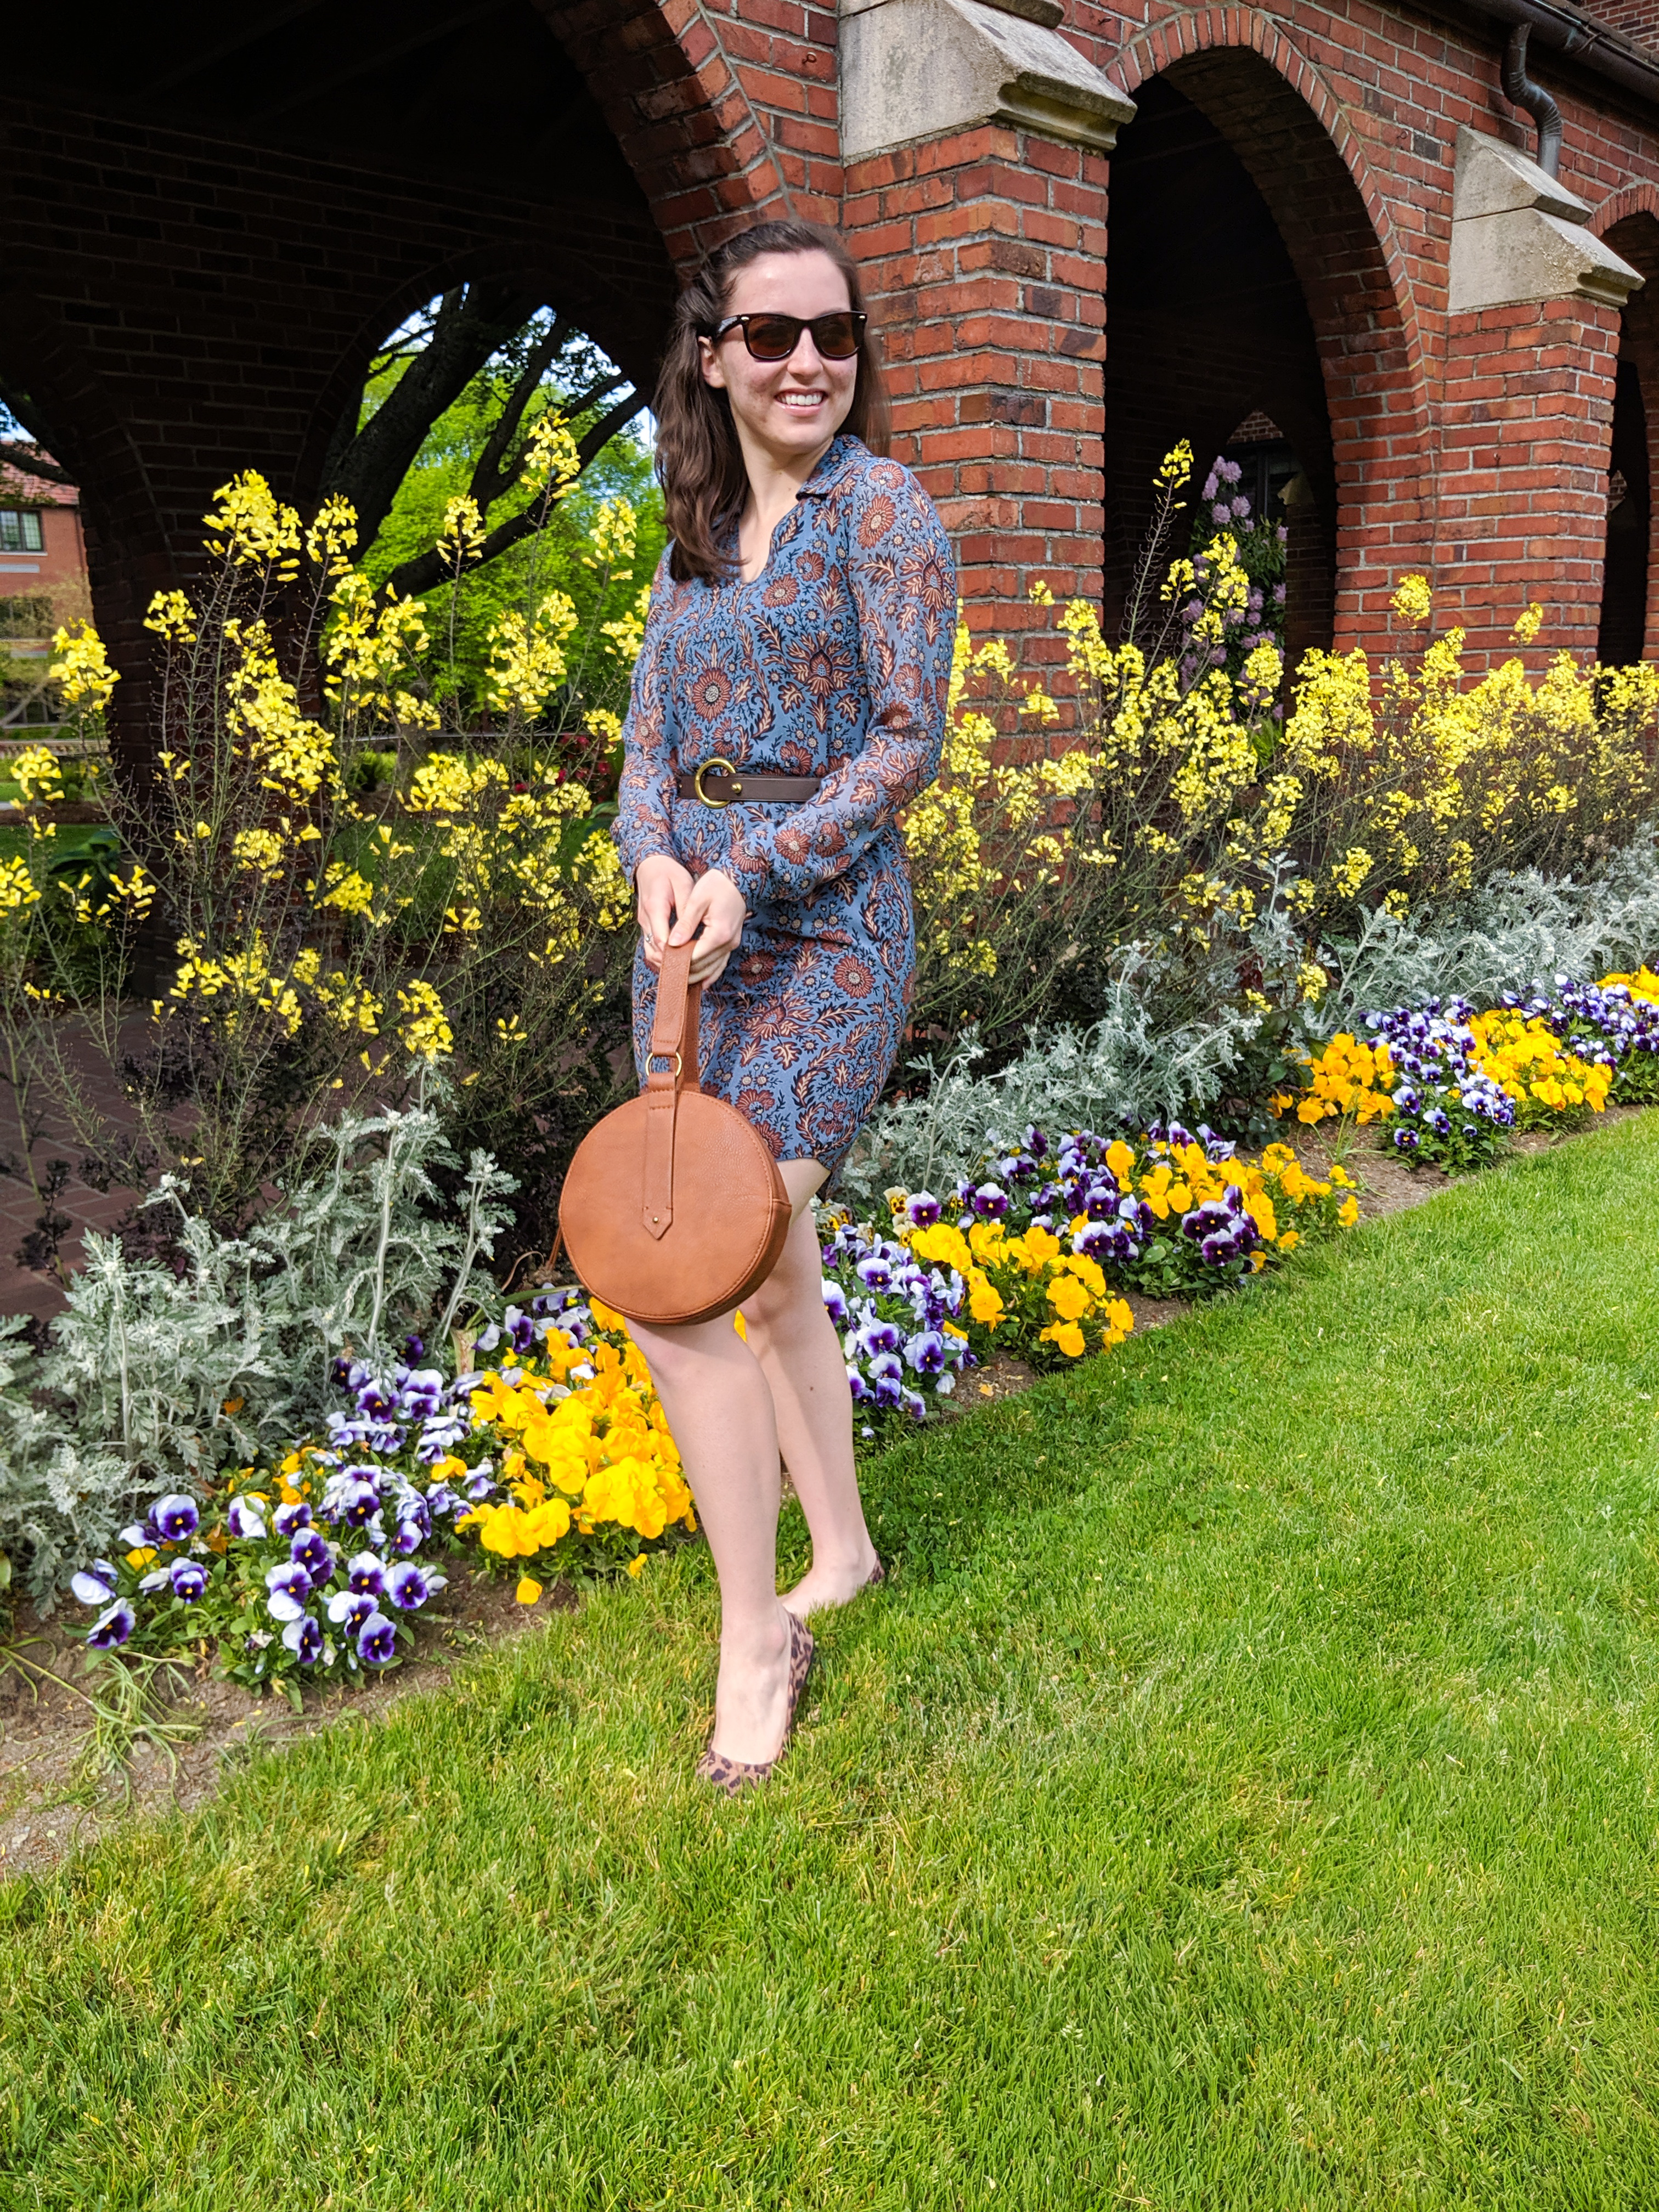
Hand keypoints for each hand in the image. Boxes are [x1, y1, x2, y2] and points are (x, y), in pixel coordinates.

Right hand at [635, 854, 694, 974]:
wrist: (650, 865)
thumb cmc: (670, 872)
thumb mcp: (683, 885)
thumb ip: (685, 910)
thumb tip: (689, 935)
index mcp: (655, 908)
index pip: (661, 939)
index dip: (674, 954)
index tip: (690, 963)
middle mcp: (645, 919)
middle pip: (654, 950)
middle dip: (671, 963)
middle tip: (691, 971)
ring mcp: (643, 924)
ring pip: (650, 952)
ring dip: (665, 962)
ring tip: (686, 969)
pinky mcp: (646, 926)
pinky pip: (651, 946)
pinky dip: (662, 956)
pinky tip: (678, 960)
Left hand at [669, 867, 747, 987]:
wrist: (738, 879)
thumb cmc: (717, 885)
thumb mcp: (697, 900)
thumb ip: (685, 924)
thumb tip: (672, 944)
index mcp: (719, 933)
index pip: (695, 957)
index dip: (678, 962)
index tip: (663, 962)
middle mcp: (728, 943)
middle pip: (703, 967)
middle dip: (685, 972)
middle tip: (666, 973)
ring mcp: (732, 944)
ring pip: (712, 969)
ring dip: (696, 976)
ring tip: (679, 980)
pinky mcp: (731, 942)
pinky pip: (720, 964)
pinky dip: (709, 973)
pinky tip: (700, 981)